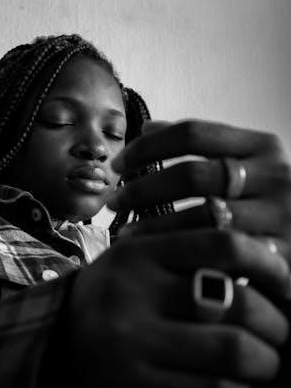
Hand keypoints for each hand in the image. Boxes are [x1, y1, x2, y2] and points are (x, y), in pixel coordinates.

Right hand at [67, 229, 289, 387]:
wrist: (57, 352)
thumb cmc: (113, 299)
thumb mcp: (136, 259)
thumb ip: (185, 243)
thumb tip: (260, 247)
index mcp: (138, 252)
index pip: (222, 244)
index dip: (268, 263)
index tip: (285, 281)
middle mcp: (132, 292)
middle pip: (238, 300)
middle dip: (277, 322)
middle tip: (280, 330)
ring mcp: (132, 342)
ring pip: (233, 350)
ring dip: (265, 360)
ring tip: (265, 360)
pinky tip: (235, 386)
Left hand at [107, 120, 290, 264]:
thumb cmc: (266, 202)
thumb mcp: (247, 164)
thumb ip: (203, 146)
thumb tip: (148, 128)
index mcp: (263, 146)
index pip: (192, 133)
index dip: (147, 147)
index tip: (118, 163)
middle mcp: (276, 177)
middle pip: (192, 174)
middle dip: (143, 188)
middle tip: (114, 201)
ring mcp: (280, 219)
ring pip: (200, 218)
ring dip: (153, 226)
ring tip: (125, 234)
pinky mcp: (277, 259)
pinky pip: (215, 255)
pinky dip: (180, 254)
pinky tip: (157, 257)